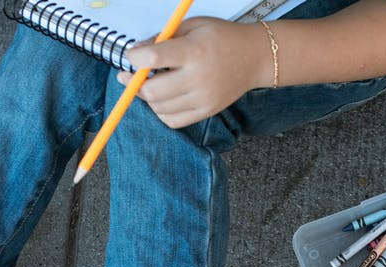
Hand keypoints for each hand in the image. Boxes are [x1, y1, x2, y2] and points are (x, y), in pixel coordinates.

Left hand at [120, 17, 267, 128]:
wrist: (255, 57)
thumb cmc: (222, 38)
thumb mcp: (192, 26)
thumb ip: (162, 38)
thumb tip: (135, 54)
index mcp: (193, 51)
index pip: (152, 59)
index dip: (134, 58)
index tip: (133, 56)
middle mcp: (198, 78)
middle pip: (151, 91)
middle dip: (134, 84)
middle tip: (130, 76)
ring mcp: (203, 98)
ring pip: (159, 108)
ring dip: (148, 98)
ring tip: (152, 84)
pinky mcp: (207, 111)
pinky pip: (173, 121)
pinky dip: (162, 112)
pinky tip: (164, 99)